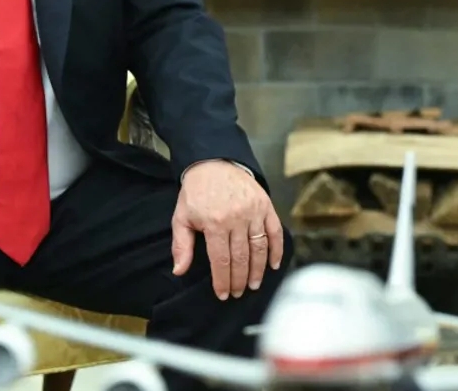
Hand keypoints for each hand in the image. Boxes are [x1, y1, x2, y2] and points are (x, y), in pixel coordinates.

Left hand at [173, 161, 282, 299]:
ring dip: (258, 270)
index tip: (223, 294)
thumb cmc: (196, 192)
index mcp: (215, 223)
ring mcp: (254, 212)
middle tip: (238, 293)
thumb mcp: (181, 217)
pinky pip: (275, 231)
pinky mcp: (266, 205)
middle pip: (241, 258)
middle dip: (240, 280)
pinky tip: (274, 264)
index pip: (221, 260)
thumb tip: (180, 271)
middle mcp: (237, 218)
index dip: (223, 281)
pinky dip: (277, 249)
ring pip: (259, 248)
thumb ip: (181, 245)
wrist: (213, 162)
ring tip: (255, 285)